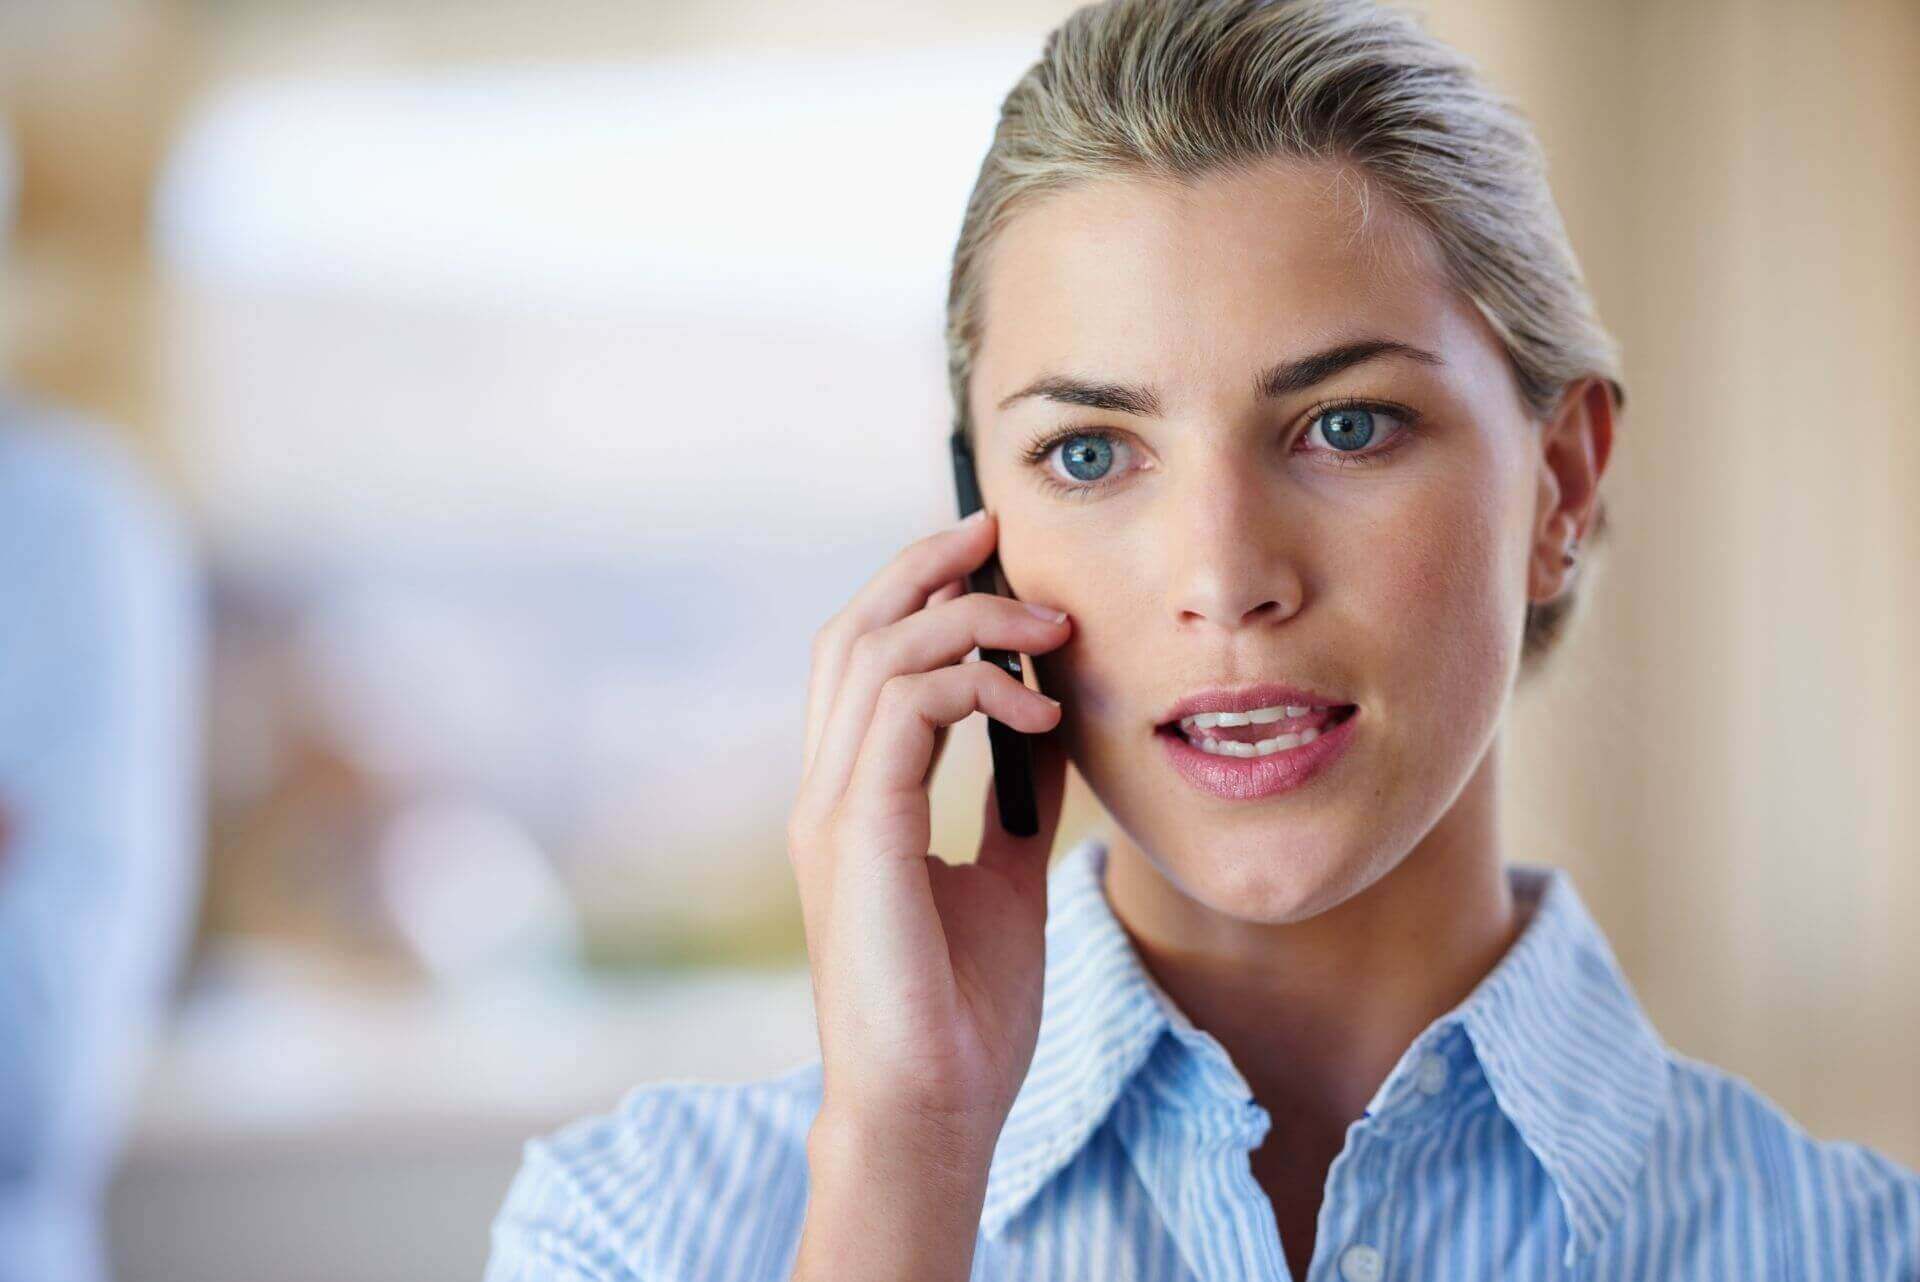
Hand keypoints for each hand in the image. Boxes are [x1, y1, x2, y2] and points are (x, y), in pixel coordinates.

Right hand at [788, 508, 1071, 1160]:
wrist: (932, 1111)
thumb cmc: (964, 1010)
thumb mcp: (1006, 878)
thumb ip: (1015, 802)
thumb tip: (1055, 731)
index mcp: (854, 798)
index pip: (863, 657)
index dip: (918, 591)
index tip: (997, 558)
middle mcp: (828, 790)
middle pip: (853, 631)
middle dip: (926, 566)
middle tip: (1000, 533)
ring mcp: (833, 811)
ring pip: (872, 654)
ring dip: (965, 619)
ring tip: (1046, 629)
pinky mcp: (858, 837)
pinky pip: (904, 713)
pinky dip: (971, 686)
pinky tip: (1034, 711)